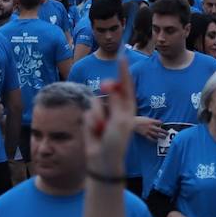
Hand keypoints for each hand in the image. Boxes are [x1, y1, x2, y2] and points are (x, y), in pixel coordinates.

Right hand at [85, 61, 135, 175]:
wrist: (102, 159)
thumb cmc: (116, 142)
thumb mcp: (120, 121)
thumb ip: (116, 102)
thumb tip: (113, 86)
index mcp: (127, 107)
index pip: (126, 86)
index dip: (123, 72)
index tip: (122, 58)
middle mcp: (116, 108)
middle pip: (109, 90)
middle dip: (106, 90)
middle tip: (106, 87)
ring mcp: (104, 113)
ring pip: (96, 102)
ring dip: (97, 116)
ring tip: (101, 129)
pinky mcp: (92, 119)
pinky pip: (87, 113)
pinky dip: (90, 123)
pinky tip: (94, 133)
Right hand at [133, 117, 165, 141]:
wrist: (133, 123)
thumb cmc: (139, 119)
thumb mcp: (146, 117)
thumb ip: (151, 120)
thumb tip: (156, 121)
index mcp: (151, 121)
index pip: (159, 122)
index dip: (161, 123)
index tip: (163, 124)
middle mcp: (151, 126)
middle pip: (159, 129)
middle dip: (164, 131)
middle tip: (167, 133)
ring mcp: (148, 131)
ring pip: (156, 134)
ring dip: (161, 136)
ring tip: (164, 138)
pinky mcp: (145, 134)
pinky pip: (150, 138)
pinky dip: (154, 140)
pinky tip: (157, 141)